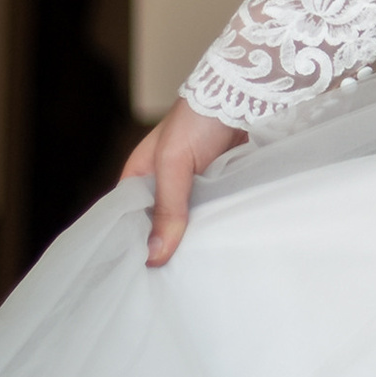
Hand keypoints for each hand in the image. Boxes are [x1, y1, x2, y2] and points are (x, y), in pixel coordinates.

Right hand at [127, 101, 247, 267]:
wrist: (247, 90)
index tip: (138, 278)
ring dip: (194, 241)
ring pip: (190, 223)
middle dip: (165, 249)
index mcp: (141, 176)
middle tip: (171, 285)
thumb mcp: (174, 161)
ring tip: (197, 275)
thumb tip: (154, 256)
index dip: (132, 246)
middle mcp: (166, 184)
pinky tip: (222, 249)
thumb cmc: (200, 116)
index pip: (128, 219)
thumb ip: (167, 206)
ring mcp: (196, 186)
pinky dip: (218, 227)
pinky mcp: (223, 186)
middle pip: (160, 226)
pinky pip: (217, 213)